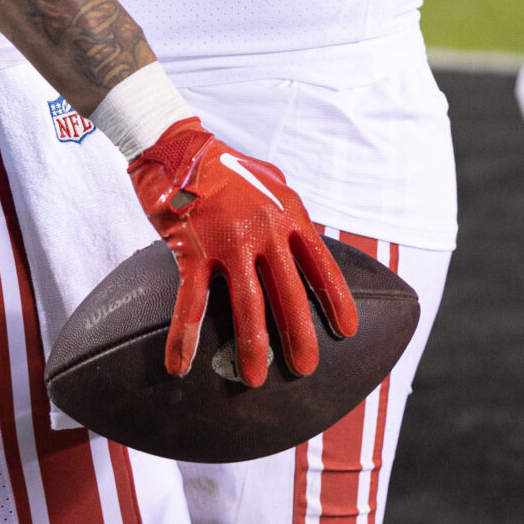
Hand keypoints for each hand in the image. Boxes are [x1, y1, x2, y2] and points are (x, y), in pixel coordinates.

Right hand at [127, 118, 356, 388]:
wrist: (176, 145)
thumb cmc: (223, 164)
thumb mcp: (269, 179)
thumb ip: (287, 210)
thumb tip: (302, 236)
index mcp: (288, 214)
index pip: (320, 265)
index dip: (335, 300)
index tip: (347, 331)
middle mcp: (264, 232)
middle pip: (288, 294)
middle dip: (299, 336)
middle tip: (305, 368)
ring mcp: (228, 243)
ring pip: (247, 306)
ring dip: (252, 347)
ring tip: (254, 378)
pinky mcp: (193, 251)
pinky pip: (191, 303)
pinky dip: (184, 338)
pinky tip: (181, 365)